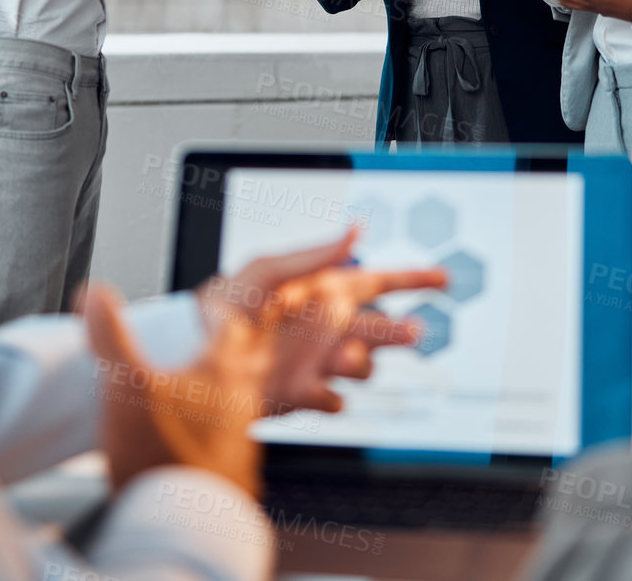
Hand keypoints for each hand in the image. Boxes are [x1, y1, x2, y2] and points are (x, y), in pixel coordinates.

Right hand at [86, 284, 266, 497]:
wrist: (184, 525)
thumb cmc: (161, 454)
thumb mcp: (125, 386)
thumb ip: (110, 337)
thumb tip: (95, 294)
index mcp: (221, 369)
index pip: (229, 322)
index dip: (213, 310)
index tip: (200, 308)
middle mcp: (241, 399)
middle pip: (239, 360)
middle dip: (218, 348)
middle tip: (196, 345)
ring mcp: (241, 438)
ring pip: (236, 400)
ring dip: (216, 391)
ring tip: (188, 391)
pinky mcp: (234, 471)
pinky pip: (228, 440)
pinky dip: (212, 431)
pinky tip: (189, 441)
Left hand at [197, 228, 446, 412]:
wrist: (190, 367)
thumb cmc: (217, 310)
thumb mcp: (264, 272)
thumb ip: (313, 255)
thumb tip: (355, 231)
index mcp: (318, 290)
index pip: (375, 281)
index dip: (411, 279)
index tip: (442, 278)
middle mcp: (322, 326)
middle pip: (379, 327)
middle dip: (397, 331)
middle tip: (409, 331)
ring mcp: (314, 361)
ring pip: (362, 366)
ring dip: (357, 362)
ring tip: (338, 357)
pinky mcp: (301, 394)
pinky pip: (332, 400)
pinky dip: (328, 398)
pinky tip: (313, 390)